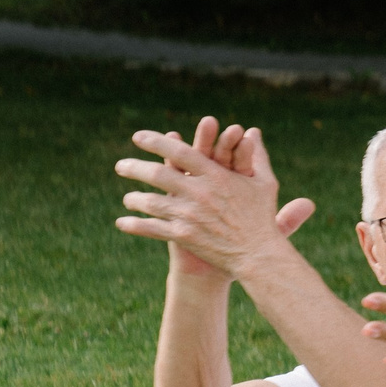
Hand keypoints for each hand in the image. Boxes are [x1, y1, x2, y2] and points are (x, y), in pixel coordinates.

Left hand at [115, 117, 317, 277]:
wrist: (257, 255)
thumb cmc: (261, 216)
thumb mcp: (264, 182)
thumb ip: (256, 155)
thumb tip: (254, 132)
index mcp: (216, 175)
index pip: (179, 152)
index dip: (156, 142)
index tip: (138, 137)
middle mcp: (198, 192)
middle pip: (156, 174)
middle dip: (134, 168)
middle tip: (121, 166)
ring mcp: (188, 215)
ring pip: (149, 202)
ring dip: (133, 199)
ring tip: (127, 198)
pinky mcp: (182, 236)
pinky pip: (150, 228)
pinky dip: (134, 225)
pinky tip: (122, 223)